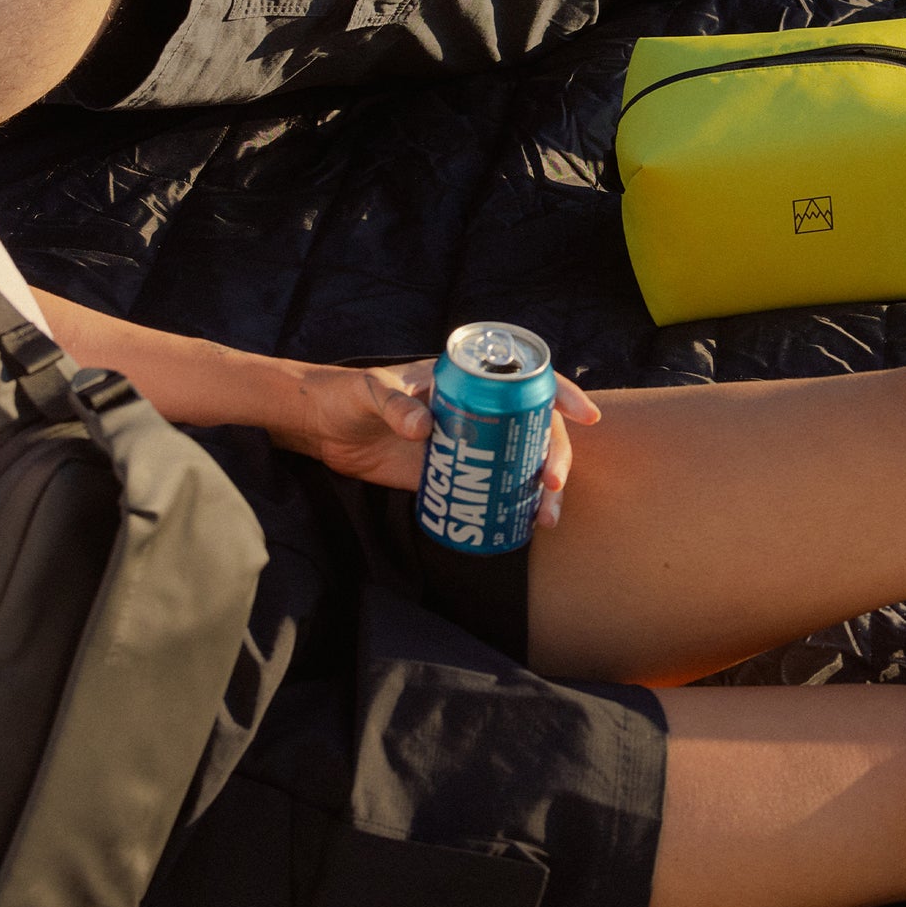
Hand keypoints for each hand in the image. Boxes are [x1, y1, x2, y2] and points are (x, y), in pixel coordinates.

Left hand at [288, 362, 599, 528]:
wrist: (320, 426)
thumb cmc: (346, 393)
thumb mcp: (369, 391)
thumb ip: (393, 403)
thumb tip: (423, 426)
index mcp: (462, 379)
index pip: (521, 380)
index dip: (559, 394)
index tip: (585, 417)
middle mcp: (473, 410)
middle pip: (531, 428)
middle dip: (555, 455)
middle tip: (553, 485)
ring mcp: (465, 443)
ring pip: (518, 463)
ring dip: (540, 488)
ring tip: (545, 518)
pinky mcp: (449, 475)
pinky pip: (491, 489)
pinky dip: (512, 506)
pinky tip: (523, 526)